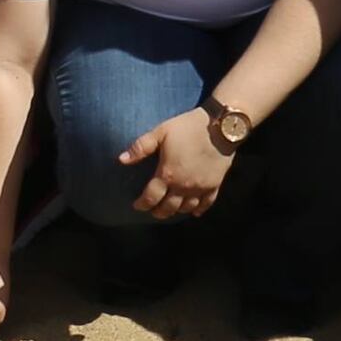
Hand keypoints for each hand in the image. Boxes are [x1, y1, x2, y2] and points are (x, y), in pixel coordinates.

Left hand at [124, 109, 240, 218]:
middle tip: (152, 210)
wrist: (220, 127)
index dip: (142, 204)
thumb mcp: (160, 132)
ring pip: (186, 208)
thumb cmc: (187, 127)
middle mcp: (184, 186)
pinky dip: (199, 210)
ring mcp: (200, 188)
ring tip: (170, 210)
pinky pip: (206, 204)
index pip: (151, 197)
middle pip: (168, 208)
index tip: (136, 206)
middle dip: (157, 211)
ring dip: (176, 211)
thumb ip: (140, 147)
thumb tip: (121, 160)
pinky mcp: (215, 185)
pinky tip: (194, 212)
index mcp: (168, 174)